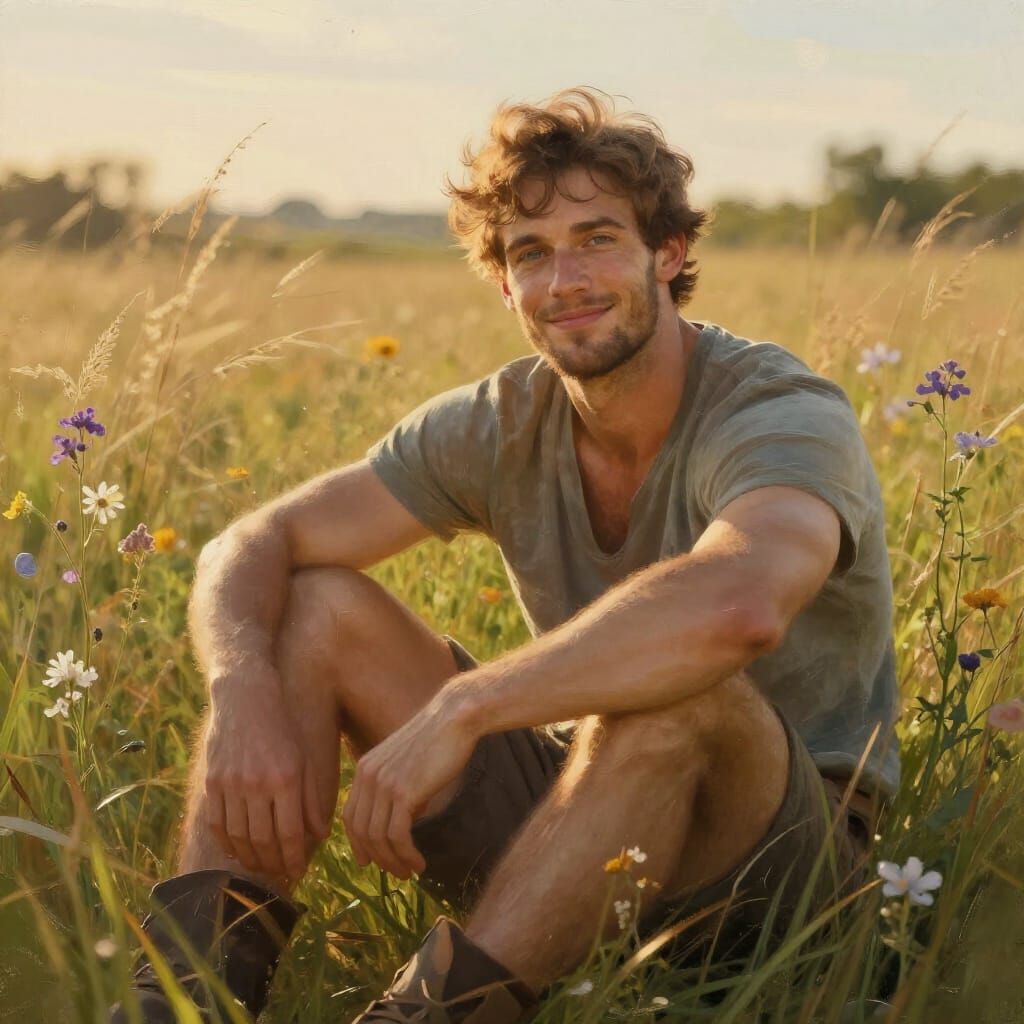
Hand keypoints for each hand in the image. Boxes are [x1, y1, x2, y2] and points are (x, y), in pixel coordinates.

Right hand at [204, 679, 330, 882]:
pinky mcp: (212, 782)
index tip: (300, 872)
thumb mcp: (305, 758)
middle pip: (263, 840)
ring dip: (250, 859)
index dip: (295, 858)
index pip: (291, 833)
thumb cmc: (283, 728)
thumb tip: (321, 835)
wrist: (245, 698)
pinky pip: (217, 824)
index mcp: (286, 778)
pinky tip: (237, 851)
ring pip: (239, 837)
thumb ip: (312, 798)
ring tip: (261, 867)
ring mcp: (231, 784)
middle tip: (281, 874)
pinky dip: (227, 844)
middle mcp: (258, 783)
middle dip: (274, 864)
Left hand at [342, 695, 476, 879]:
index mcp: (365, 768)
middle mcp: (368, 777)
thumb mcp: (407, 765)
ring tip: (411, 871)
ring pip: (378, 838)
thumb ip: (399, 791)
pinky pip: (397, 836)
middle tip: (396, 873)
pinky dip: (406, 855)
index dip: (357, 843)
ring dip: (394, 862)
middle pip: (361, 831)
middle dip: (377, 858)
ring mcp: (384, 785)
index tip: (369, 861)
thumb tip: (405, 822)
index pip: (351, 815)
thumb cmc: (438, 740)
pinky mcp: (403, 792)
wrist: (455, 718)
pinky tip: (420, 863)